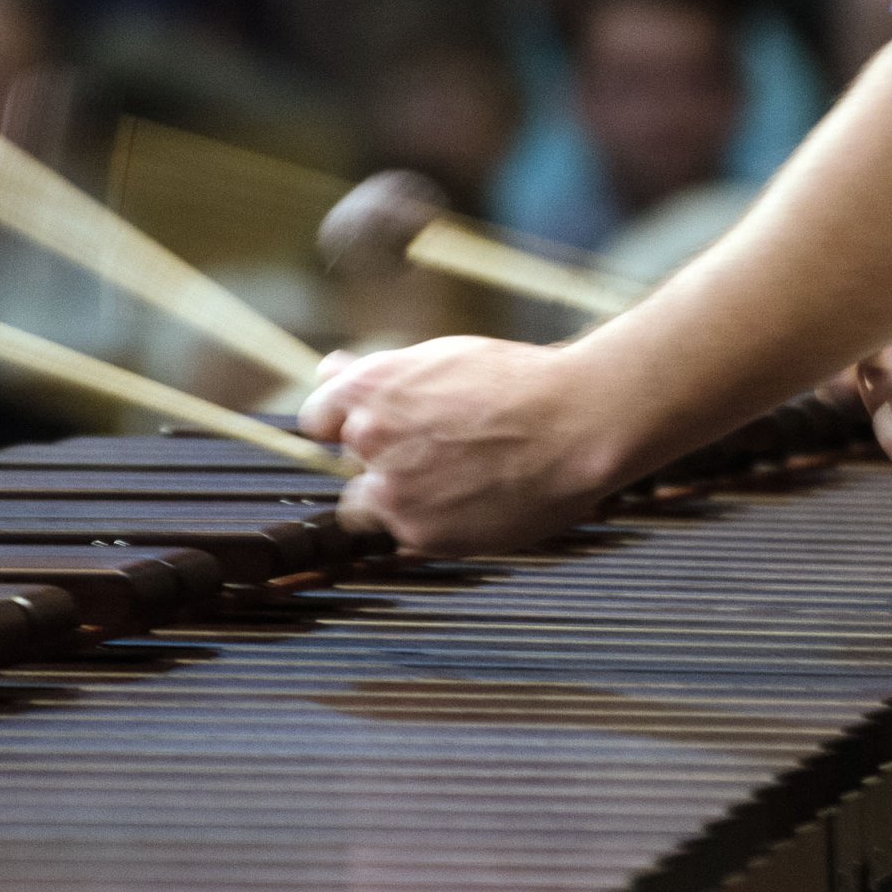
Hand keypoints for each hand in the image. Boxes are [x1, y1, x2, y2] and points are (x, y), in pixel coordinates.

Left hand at [299, 337, 627, 557]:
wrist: (575, 425)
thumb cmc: (516, 383)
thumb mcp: (439, 358)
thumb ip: (376, 374)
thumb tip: (330, 369)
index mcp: (366, 389)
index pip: (316, 419)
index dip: (345, 424)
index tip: (378, 429)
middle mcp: (367, 440)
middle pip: (348, 463)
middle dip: (382, 460)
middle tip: (441, 450)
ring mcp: (392, 491)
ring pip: (373, 505)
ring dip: (403, 496)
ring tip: (461, 479)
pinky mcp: (420, 534)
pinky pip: (410, 534)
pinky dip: (435, 522)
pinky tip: (476, 499)